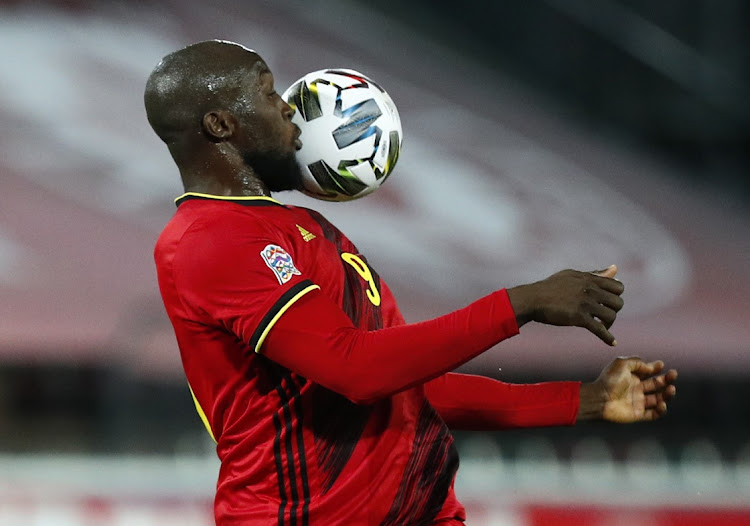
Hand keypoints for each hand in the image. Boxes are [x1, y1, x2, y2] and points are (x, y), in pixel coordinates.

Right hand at [507, 265, 624, 344]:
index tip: (607, 302)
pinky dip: (608, 337)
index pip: (619, 287)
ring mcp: (585, 304)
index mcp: (589, 279)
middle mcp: (590, 290)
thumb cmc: (550, 287)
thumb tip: (615, 268)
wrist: (532, 299)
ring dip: (609, 324)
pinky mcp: (578, 317)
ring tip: (601, 326)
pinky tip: (612, 342)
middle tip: (603, 316)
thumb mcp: (573, 276)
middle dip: (613, 310)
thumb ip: (595, 274)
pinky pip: (599, 329)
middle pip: (618, 302)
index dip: (616, 296)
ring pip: (611, 315)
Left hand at [578, 357, 677, 422]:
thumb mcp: (622, 363)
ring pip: (658, 399)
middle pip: (656, 385)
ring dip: (667, 395)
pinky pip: (653, 414)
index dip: (656, 368)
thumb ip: (637, 362)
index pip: (648, 372)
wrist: (600, 398)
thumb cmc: (609, 380)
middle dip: (666, 379)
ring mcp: (638, 402)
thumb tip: (650, 367)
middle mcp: (636, 389)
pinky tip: (662, 404)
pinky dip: (661, 410)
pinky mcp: (637, 414)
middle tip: (673, 374)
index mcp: (632, 377)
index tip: (661, 365)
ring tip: (671, 389)